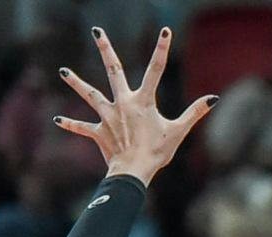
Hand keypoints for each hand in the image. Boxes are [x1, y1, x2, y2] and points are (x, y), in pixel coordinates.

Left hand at [55, 27, 215, 185]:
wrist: (134, 171)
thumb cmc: (158, 152)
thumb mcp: (179, 131)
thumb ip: (195, 112)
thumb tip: (213, 98)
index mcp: (143, 101)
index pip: (156, 69)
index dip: (162, 49)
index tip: (166, 32)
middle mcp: (122, 103)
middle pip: (113, 70)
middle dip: (105, 48)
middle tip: (97, 31)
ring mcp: (108, 116)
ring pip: (89, 94)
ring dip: (75, 82)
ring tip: (63, 71)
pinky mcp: (99, 131)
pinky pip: (83, 127)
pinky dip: (71, 124)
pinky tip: (58, 119)